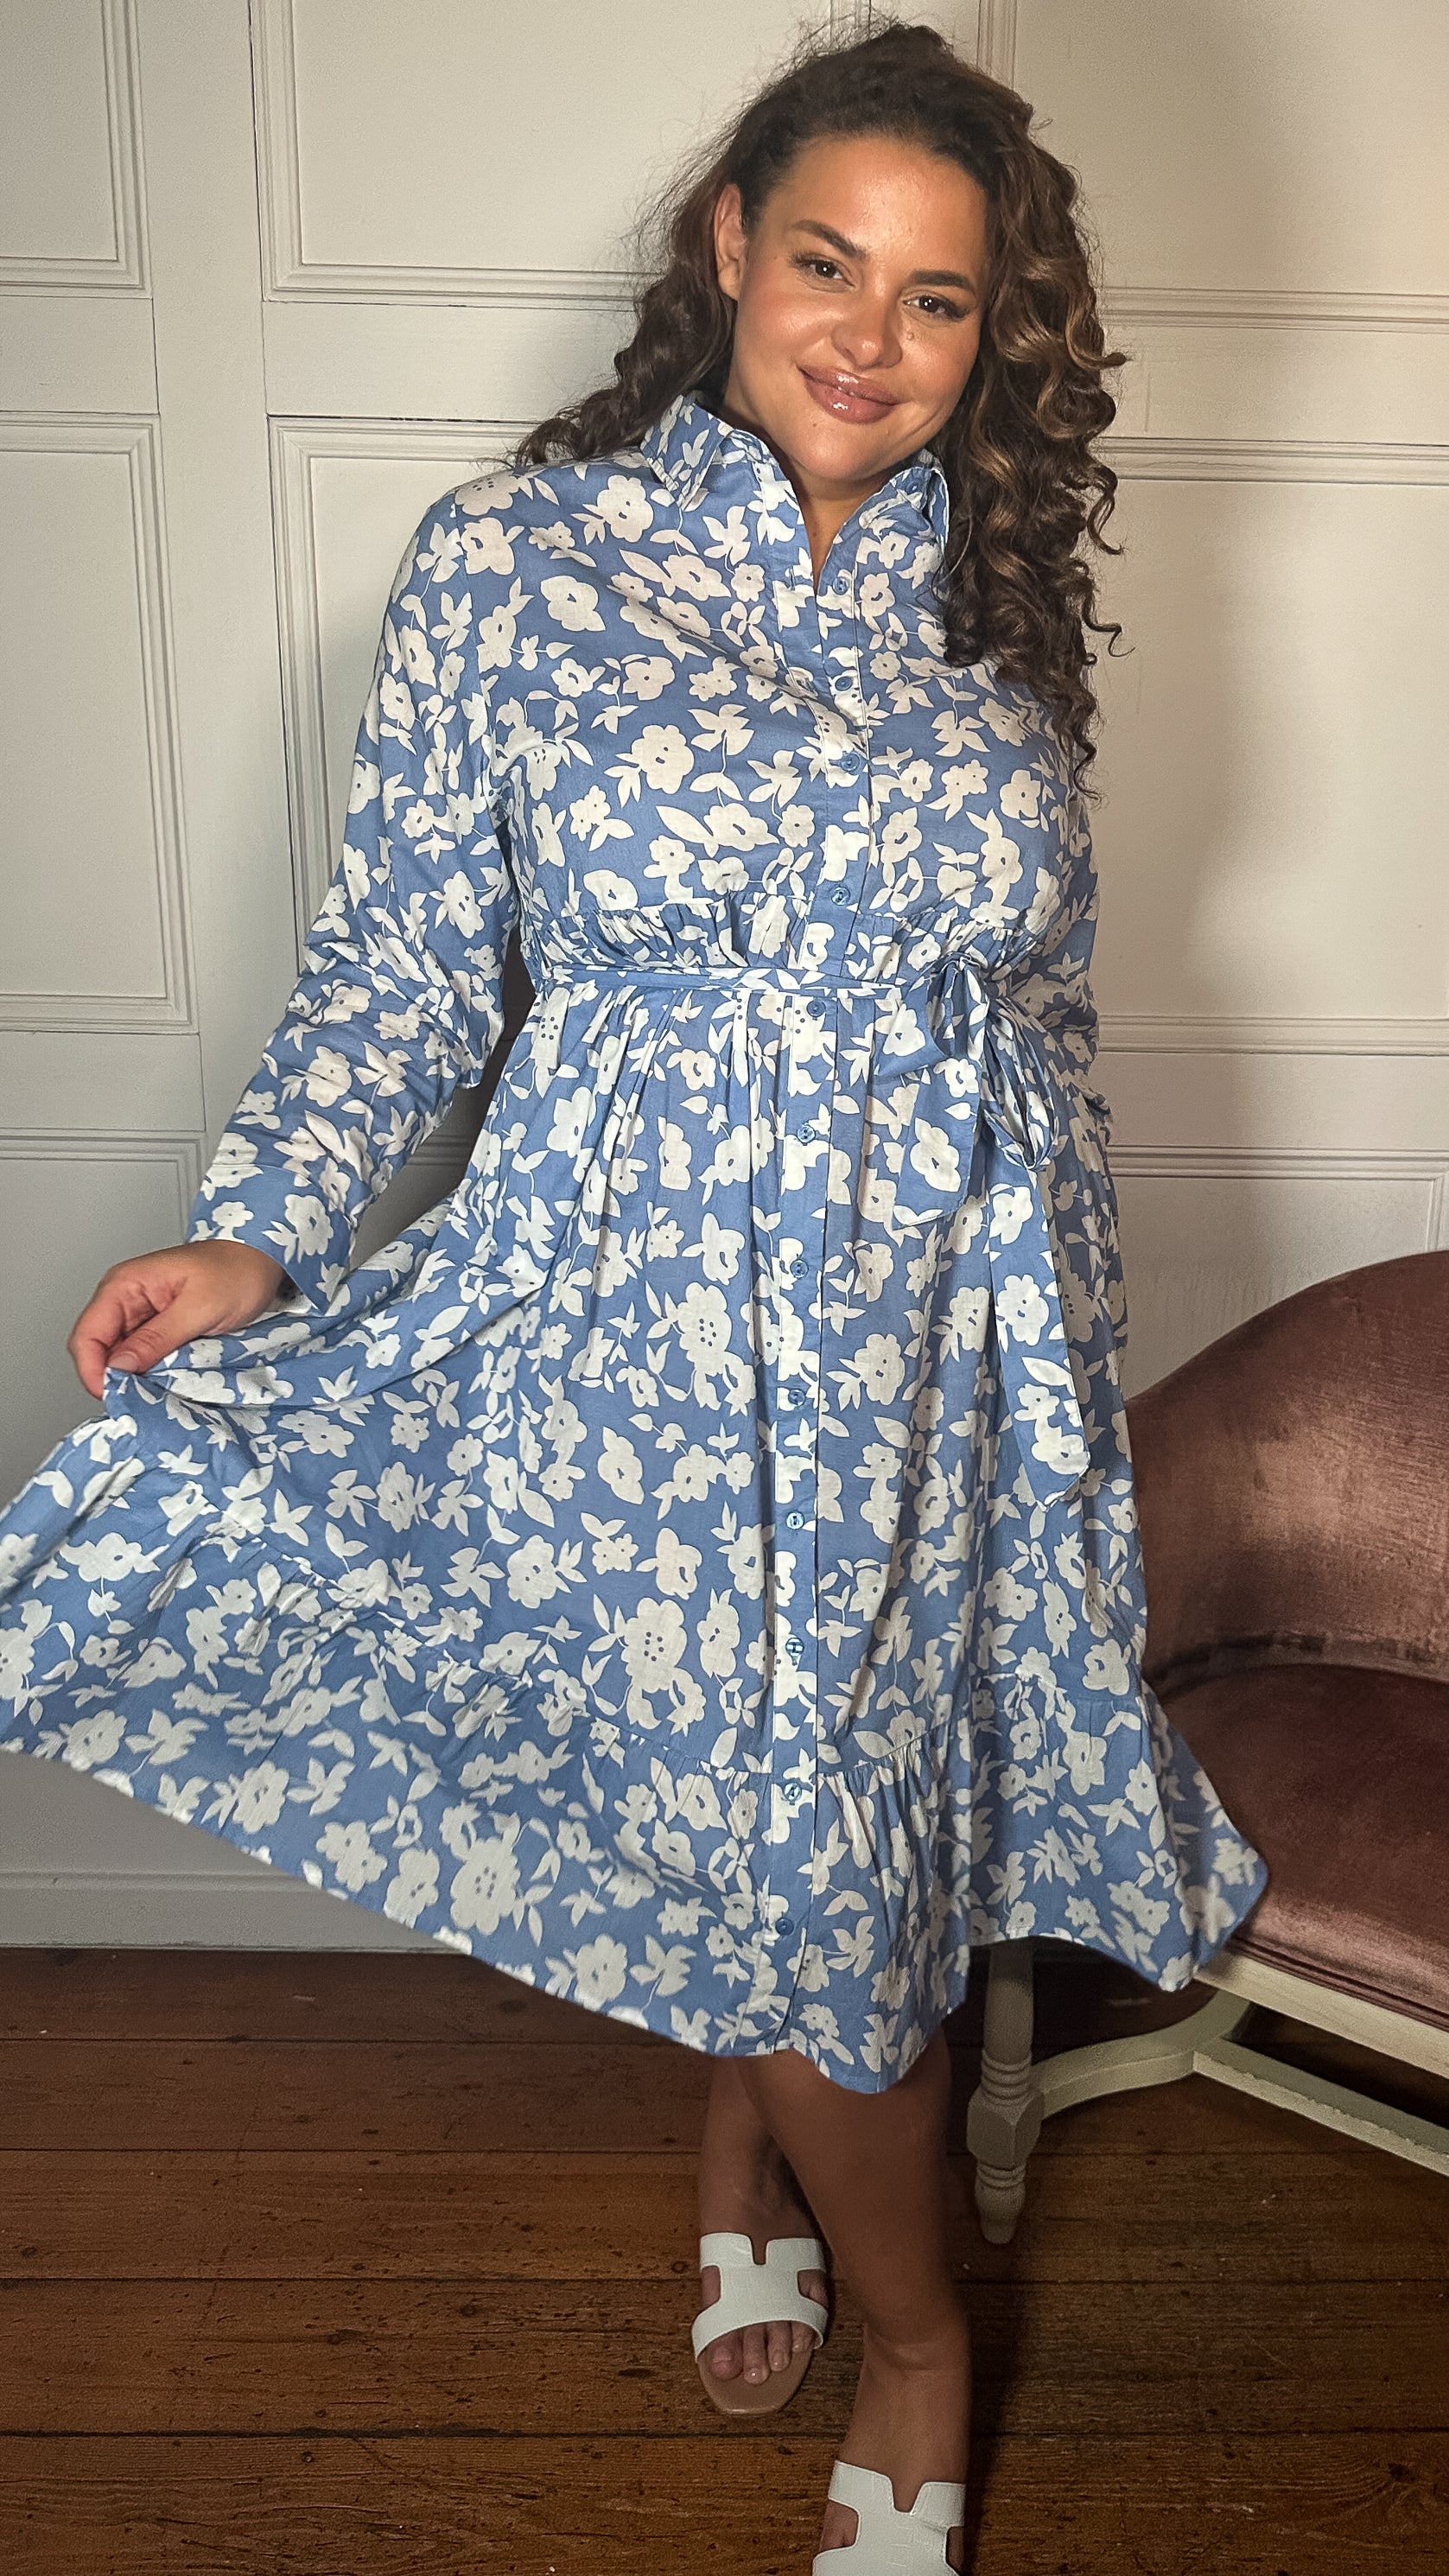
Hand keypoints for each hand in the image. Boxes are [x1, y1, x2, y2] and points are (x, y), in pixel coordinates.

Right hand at [67, 1241, 288, 1399]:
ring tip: (159, 1391)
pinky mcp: (156, 1328)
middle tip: (142, 1399)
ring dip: (135, 1378)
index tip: (115, 1396)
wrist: (261, 1261)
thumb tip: (121, 1367)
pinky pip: (142, 1357)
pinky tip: (167, 1381)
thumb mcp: (199, 1308)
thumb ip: (157, 1338)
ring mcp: (140, 1315)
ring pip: (120, 1358)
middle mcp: (125, 1299)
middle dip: (115, 1378)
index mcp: (124, 1285)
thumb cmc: (236, 1272)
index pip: (87, 1336)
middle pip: (98, 1351)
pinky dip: (150, 1372)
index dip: (93, 1371)